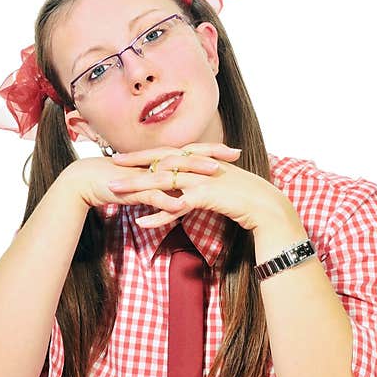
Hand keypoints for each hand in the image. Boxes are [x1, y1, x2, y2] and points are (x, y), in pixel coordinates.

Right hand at [60, 147, 230, 215]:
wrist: (86, 181)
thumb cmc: (115, 181)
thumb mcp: (145, 182)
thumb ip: (163, 185)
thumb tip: (179, 193)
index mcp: (159, 159)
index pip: (190, 152)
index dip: (212, 150)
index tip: (234, 151)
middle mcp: (154, 162)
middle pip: (188, 157)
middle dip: (212, 155)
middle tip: (235, 155)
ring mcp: (145, 174)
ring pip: (174, 172)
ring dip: (195, 173)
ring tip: (216, 175)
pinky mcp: (133, 188)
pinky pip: (153, 195)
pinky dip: (167, 200)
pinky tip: (182, 205)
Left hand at [107, 142, 285, 230]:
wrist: (266, 206)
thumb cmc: (244, 197)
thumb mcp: (219, 184)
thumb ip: (201, 181)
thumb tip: (186, 187)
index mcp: (201, 158)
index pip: (167, 152)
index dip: (145, 154)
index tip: (125, 155)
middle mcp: (199, 165)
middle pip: (160, 161)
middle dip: (134, 164)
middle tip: (111, 165)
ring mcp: (201, 179)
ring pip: (162, 181)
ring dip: (137, 186)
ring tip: (115, 191)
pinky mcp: (205, 196)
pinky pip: (176, 206)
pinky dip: (158, 215)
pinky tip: (142, 223)